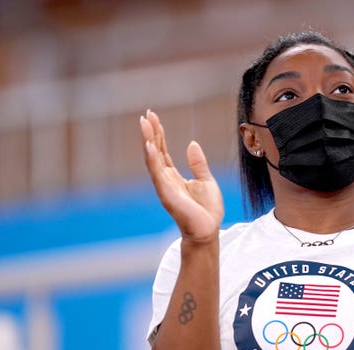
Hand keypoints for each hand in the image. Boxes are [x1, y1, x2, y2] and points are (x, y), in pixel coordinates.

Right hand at [140, 110, 223, 243]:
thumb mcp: (206, 180)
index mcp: (174, 176)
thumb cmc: (208, 210)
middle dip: (150, 133)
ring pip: (153, 160)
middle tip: (145, 115)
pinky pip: (157, 174)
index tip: (153, 117)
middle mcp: (165, 180)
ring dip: (148, 141)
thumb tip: (192, 144)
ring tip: (144, 124)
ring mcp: (164, 186)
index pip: (162, 151)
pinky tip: (149, 145)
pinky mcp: (167, 194)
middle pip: (155, 152)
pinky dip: (152, 159)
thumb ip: (198, 163)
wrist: (208, 230)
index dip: (158, 134)